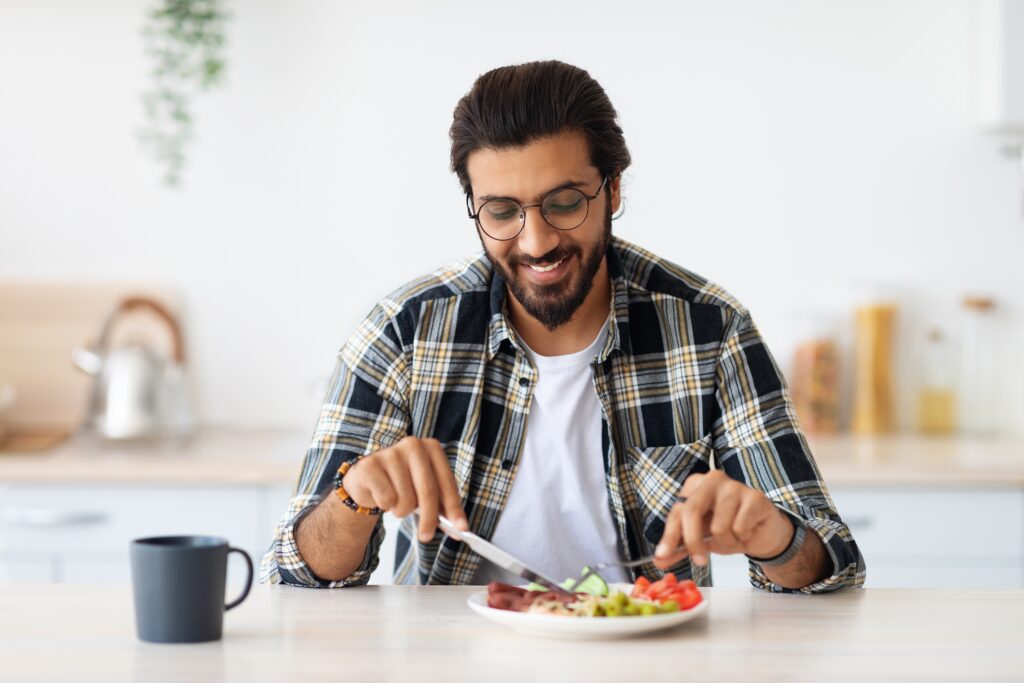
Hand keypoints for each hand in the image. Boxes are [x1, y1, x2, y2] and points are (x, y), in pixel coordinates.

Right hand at [341, 437, 467, 541]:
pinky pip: (386, 499)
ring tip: (396, 501)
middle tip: (427, 537)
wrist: (367, 479)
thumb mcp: (425, 491)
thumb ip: (443, 506)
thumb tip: (460, 528)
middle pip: (427, 491)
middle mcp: (413, 445)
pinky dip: (385, 505)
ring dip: (401, 510)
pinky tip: (381, 495)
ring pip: (405, 499)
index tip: (461, 529)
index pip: (447, 482)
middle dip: (429, 519)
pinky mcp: (370, 464)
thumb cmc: (402, 485)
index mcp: (432, 447)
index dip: (454, 508)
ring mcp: (390, 453)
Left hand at [653, 470, 793, 568]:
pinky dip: (742, 538)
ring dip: (726, 541)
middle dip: (693, 541)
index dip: (669, 536)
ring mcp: (735, 486)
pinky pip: (739, 527)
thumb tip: (659, 560)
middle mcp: (712, 480)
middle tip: (700, 561)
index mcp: (695, 485)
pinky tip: (749, 531)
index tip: (661, 556)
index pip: (677, 511)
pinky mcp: (755, 497)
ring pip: (718, 526)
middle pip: (692, 511)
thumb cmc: (730, 530)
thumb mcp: (702, 539)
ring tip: (734, 537)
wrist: (764, 533)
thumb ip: (680, 547)